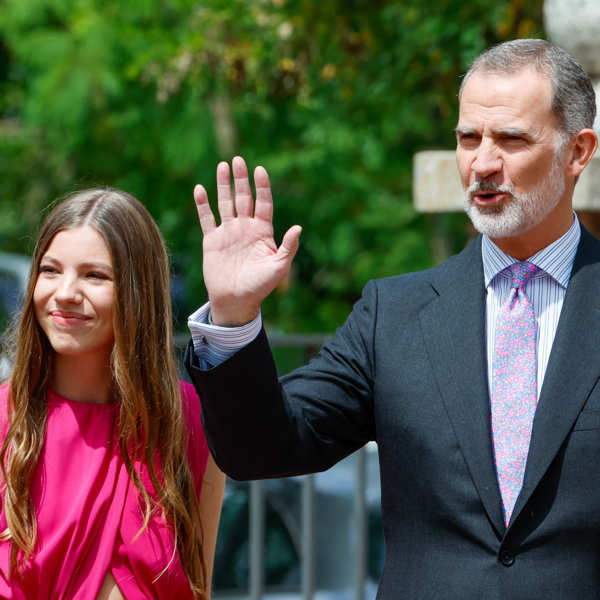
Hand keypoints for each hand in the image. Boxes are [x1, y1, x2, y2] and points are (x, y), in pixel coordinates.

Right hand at [194, 156, 301, 326]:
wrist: (236, 301)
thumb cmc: (260, 287)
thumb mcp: (279, 268)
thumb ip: (288, 247)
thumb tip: (299, 227)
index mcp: (263, 232)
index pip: (263, 203)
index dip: (262, 186)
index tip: (260, 169)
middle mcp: (245, 228)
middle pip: (243, 197)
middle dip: (241, 179)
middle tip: (238, 159)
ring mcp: (228, 233)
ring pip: (225, 203)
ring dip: (223, 185)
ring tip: (222, 166)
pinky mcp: (212, 240)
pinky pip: (206, 218)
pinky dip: (202, 204)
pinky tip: (200, 189)